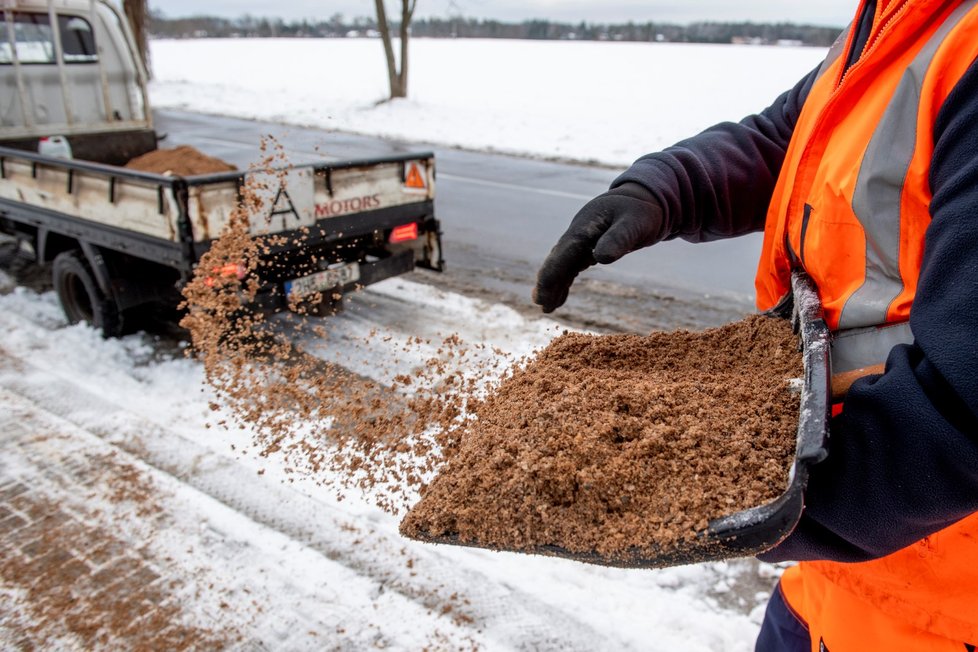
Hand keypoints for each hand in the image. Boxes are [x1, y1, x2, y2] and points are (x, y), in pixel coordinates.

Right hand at [532, 182, 667, 312]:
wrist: (642, 200)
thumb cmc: (639, 212)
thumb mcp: (634, 224)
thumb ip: (618, 239)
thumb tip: (600, 259)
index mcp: (584, 228)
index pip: (563, 253)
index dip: (551, 274)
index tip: (543, 291)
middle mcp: (577, 234)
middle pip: (557, 260)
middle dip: (547, 282)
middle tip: (540, 304)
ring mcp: (580, 240)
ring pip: (561, 265)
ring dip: (553, 285)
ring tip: (545, 306)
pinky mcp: (586, 247)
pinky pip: (570, 266)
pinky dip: (564, 281)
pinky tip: (560, 297)